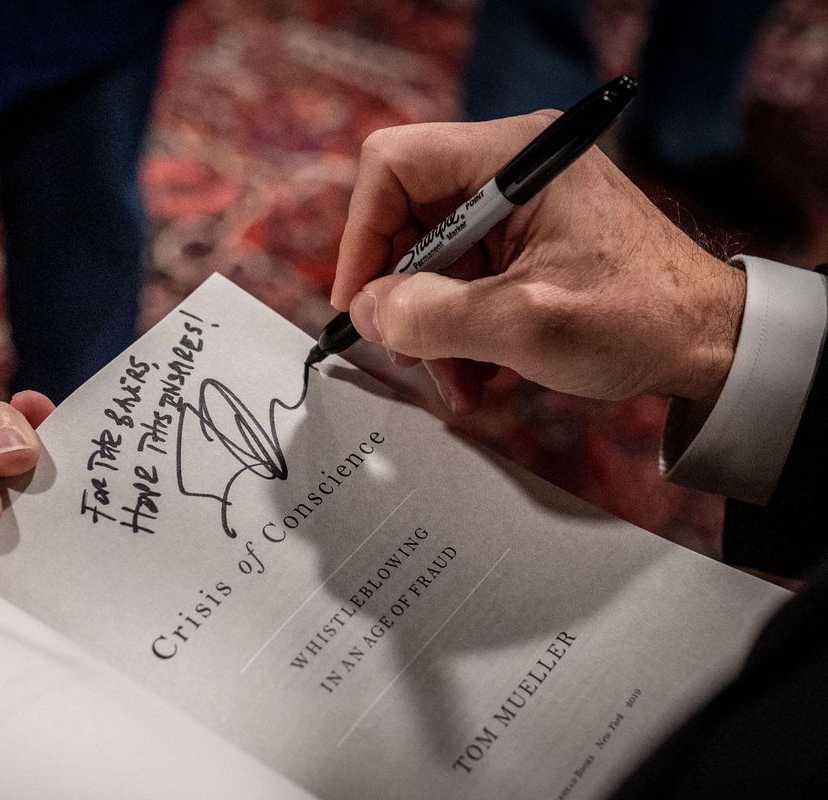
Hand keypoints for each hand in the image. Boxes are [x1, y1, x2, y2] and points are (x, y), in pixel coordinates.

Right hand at [331, 113, 745, 413]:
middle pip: (405, 216)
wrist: (712, 342)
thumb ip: (433, 316)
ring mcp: (516, 206)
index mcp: (511, 158)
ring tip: (455, 381)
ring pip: (429, 257)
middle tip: (407, 353)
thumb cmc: (638, 319)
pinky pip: (460, 277)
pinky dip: (457, 327)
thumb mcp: (523, 325)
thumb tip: (364, 310)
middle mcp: (508, 169)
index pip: (393, 165)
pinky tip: (477, 373)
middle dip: (401, 294)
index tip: (359, 301)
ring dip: (430, 324)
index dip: (362, 233)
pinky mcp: (524, 241)